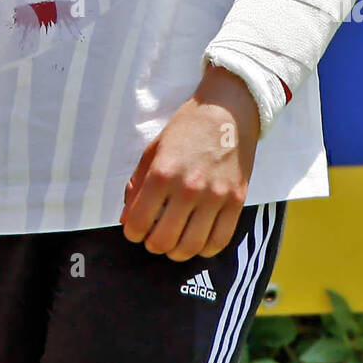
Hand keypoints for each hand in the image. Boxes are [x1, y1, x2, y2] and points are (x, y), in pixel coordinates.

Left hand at [120, 67, 259, 260]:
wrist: (229, 111)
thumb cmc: (187, 127)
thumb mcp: (154, 149)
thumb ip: (137, 185)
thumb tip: (126, 218)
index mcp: (162, 173)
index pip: (139, 222)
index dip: (133, 232)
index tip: (136, 229)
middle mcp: (188, 188)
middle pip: (163, 241)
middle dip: (153, 244)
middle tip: (154, 237)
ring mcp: (215, 197)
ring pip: (191, 247)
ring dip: (177, 252)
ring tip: (174, 242)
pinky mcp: (236, 201)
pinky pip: (220, 241)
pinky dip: (206, 250)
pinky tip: (198, 241)